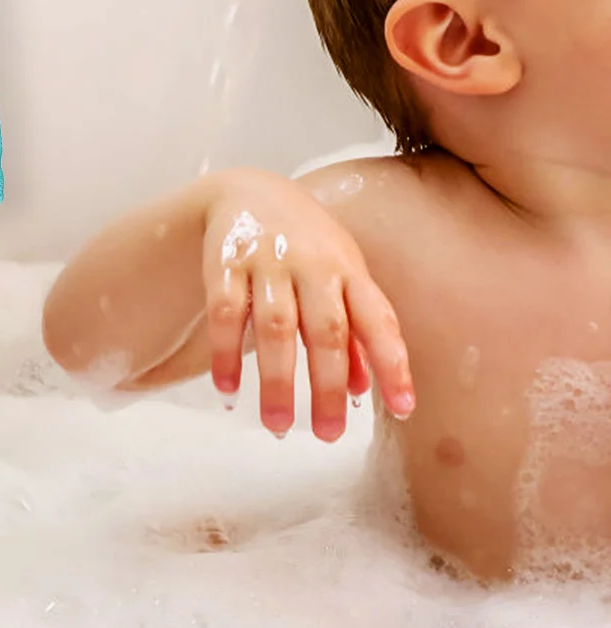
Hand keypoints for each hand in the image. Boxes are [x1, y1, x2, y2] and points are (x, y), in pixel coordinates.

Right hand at [201, 173, 413, 440]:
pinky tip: (228, 390)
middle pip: (325, 330)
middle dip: (326, 386)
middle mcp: (312, 263)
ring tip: (277, 426)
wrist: (248, 191)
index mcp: (349, 270)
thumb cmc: (307, 247)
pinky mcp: (224, 261)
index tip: (403, 410)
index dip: (392, 364)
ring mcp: (267, 260)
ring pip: (275, 326)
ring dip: (276, 380)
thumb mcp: (341, 278)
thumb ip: (354, 331)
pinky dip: (226, 354)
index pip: (378, 320)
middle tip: (327, 436)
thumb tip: (363, 392)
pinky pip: (224, 312)